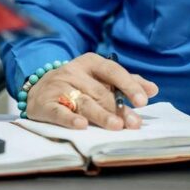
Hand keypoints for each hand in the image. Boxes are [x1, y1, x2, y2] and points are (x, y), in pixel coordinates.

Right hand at [25, 53, 158, 130]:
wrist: (36, 88)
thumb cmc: (77, 83)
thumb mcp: (99, 77)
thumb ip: (126, 82)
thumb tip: (153, 90)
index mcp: (91, 62)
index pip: (113, 71)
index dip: (129, 86)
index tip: (143, 101)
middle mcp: (74, 71)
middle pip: (101, 92)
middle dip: (119, 109)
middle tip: (134, 123)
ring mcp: (59, 86)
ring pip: (84, 102)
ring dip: (101, 115)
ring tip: (116, 126)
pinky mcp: (44, 103)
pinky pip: (59, 112)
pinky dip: (70, 119)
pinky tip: (82, 126)